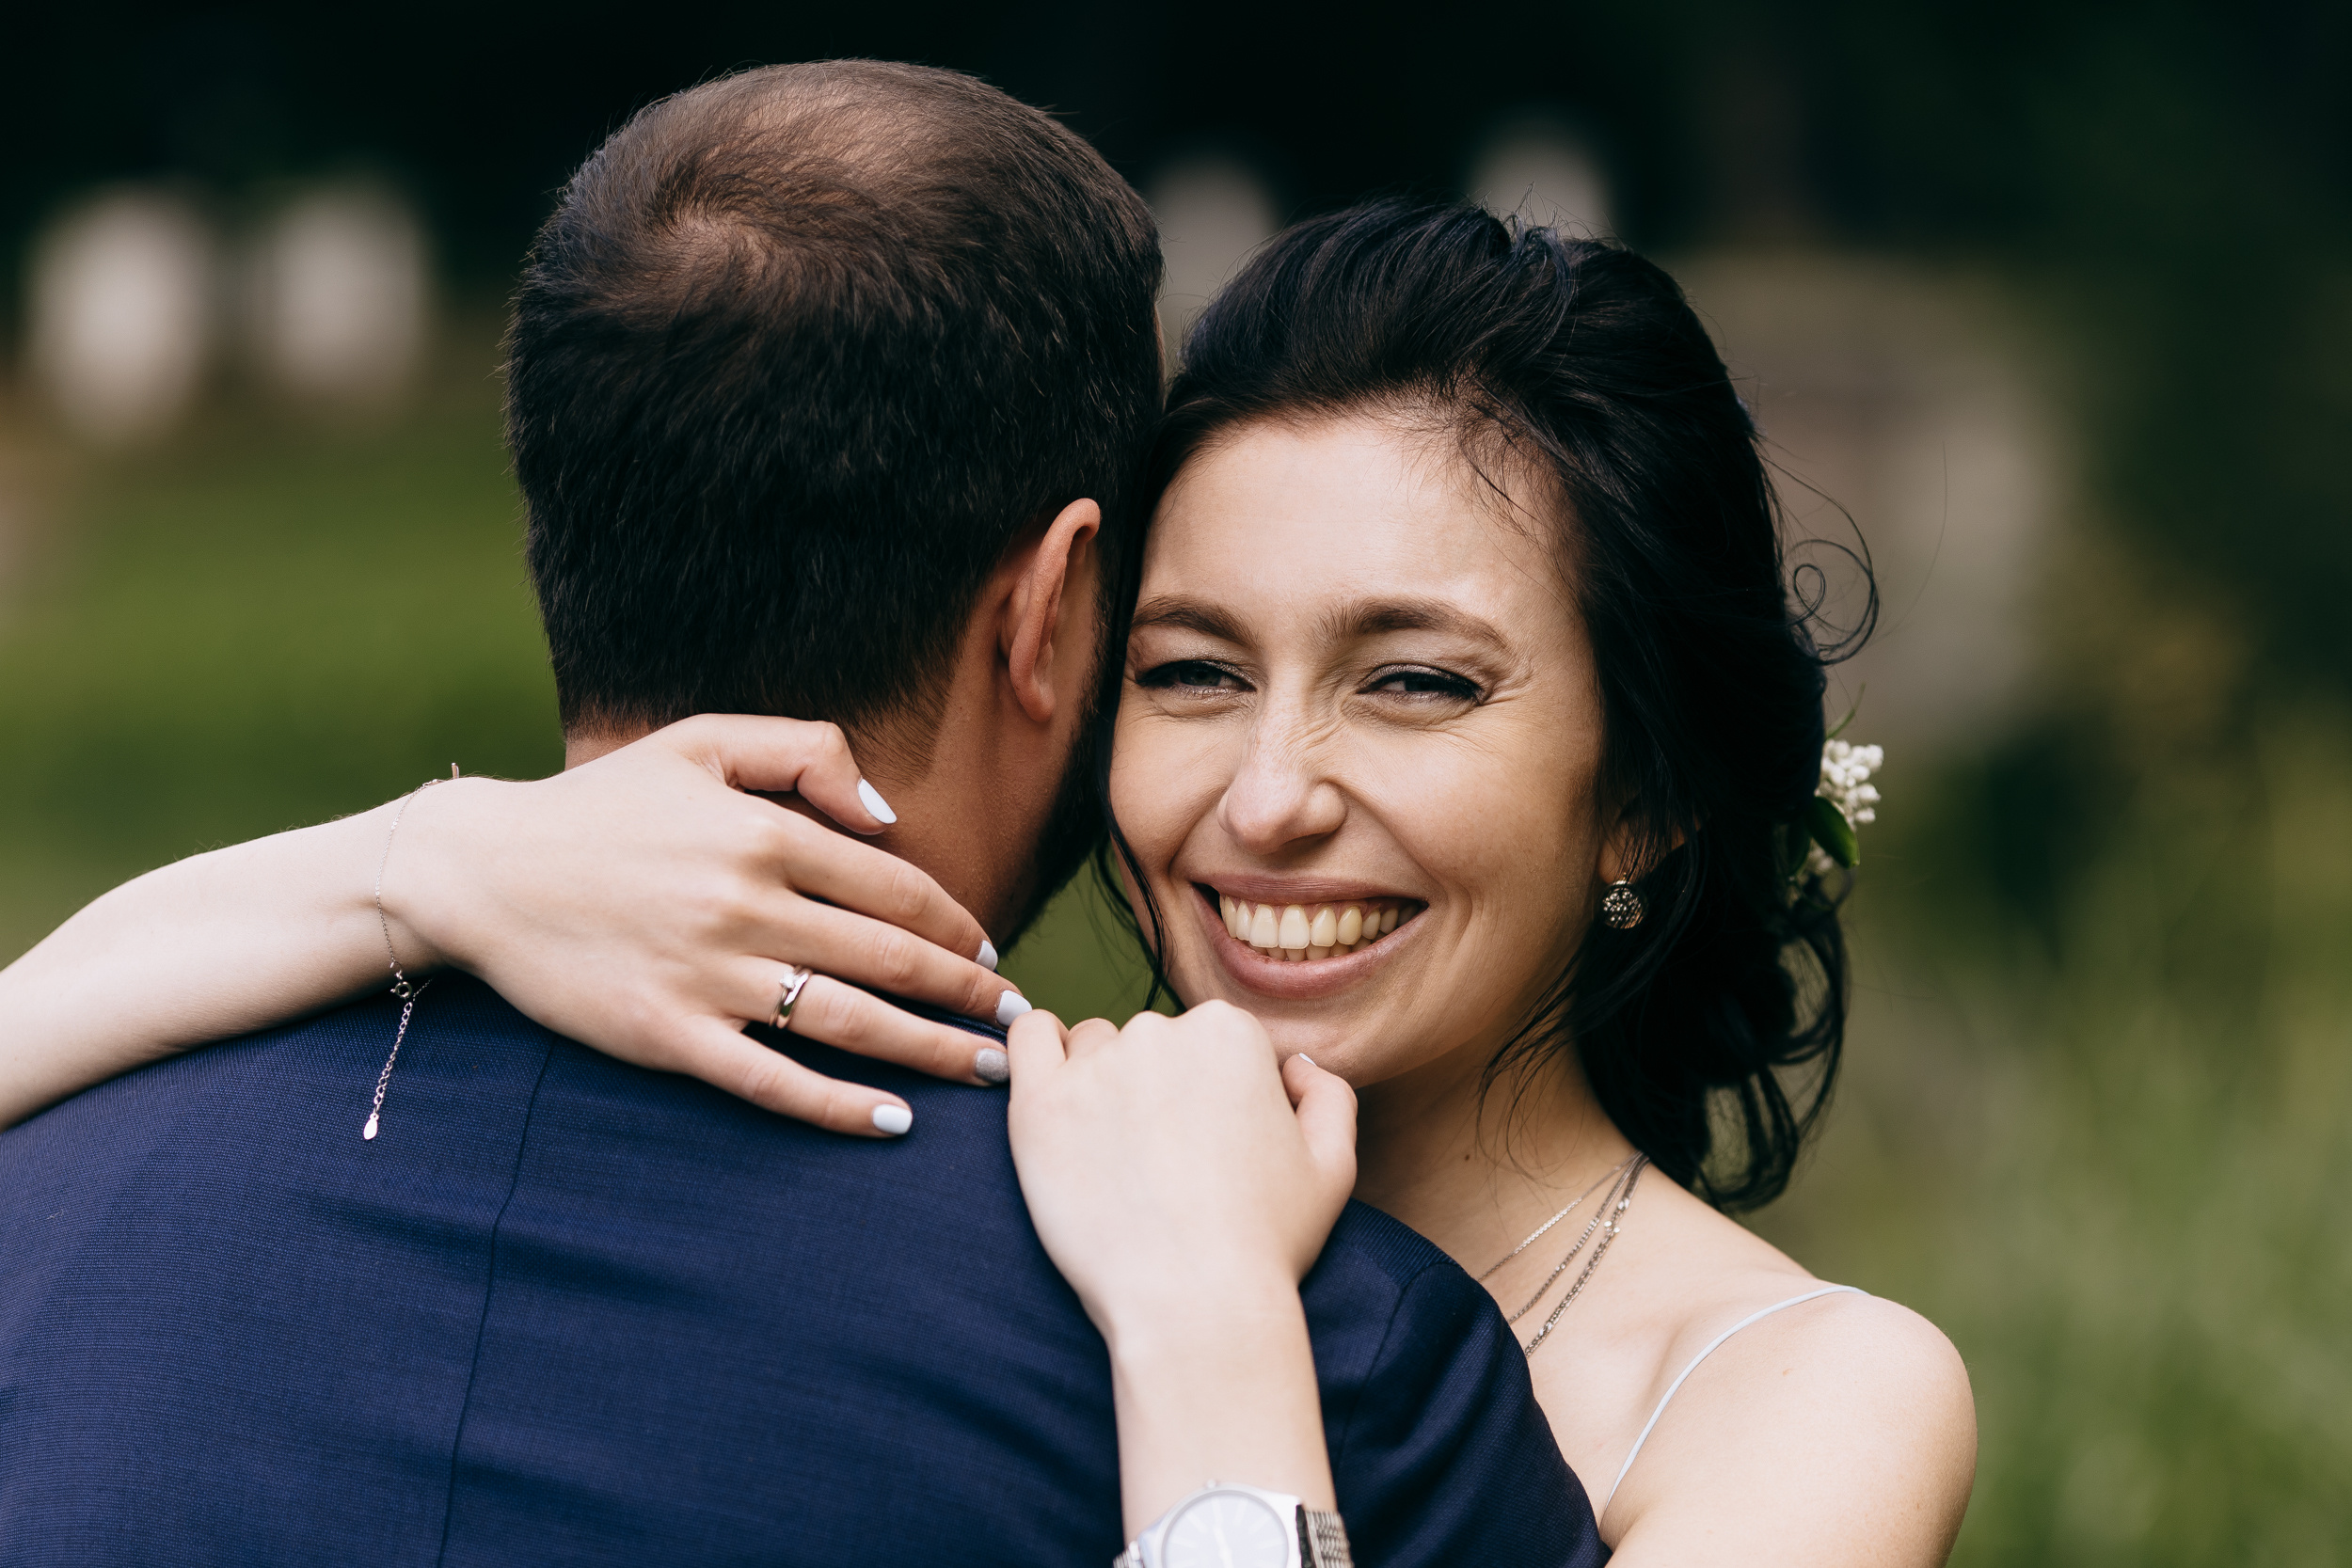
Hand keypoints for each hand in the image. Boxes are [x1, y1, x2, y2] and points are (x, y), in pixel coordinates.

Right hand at [386, 714, 1022, 1136]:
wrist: (480, 870)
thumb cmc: (599, 805)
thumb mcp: (702, 742)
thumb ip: (806, 752)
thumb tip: (889, 814)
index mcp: (764, 831)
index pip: (895, 887)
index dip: (957, 927)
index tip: (990, 955)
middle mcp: (745, 903)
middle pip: (891, 959)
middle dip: (968, 996)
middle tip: (1019, 1024)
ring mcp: (706, 974)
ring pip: (849, 1023)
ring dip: (931, 1052)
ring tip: (985, 1074)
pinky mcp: (666, 1033)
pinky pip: (770, 1079)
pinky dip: (837, 1105)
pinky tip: (893, 1121)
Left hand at [1004, 1001, 1356, 1342]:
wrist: (1194, 1302)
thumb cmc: (1266, 1241)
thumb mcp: (1333, 1165)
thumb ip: (1327, 1094)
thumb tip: (1293, 1067)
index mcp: (1231, 1033)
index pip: (1213, 1041)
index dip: (1215, 1098)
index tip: (1210, 1148)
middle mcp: (1161, 1030)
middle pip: (1152, 1043)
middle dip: (1157, 1088)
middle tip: (1164, 1163)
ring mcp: (1095, 1065)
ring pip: (1092, 1048)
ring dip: (1101, 1081)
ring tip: (1115, 1154)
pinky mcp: (1039, 1102)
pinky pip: (1029, 1040)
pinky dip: (1039, 1052)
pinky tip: (1056, 1093)